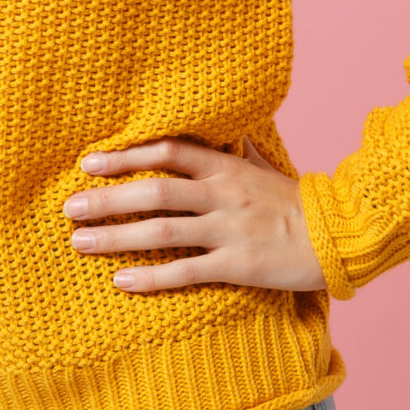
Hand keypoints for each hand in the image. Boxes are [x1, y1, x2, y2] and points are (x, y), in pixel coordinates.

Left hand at [62, 137, 323, 293]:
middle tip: (69, 206)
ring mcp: (229, 230)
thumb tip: (217, 127)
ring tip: (80, 242)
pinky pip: (187, 271)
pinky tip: (121, 282)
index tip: (88, 161)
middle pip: (154, 190)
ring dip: (117, 237)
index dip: (125, 155)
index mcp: (225, 165)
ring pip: (162, 230)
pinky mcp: (238, 265)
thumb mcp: (261, 165)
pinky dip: (152, 278)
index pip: (166, 151)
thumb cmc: (295, 200)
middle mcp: (222, 193)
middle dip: (108, 198)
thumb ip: (232, 149)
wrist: (340, 235)